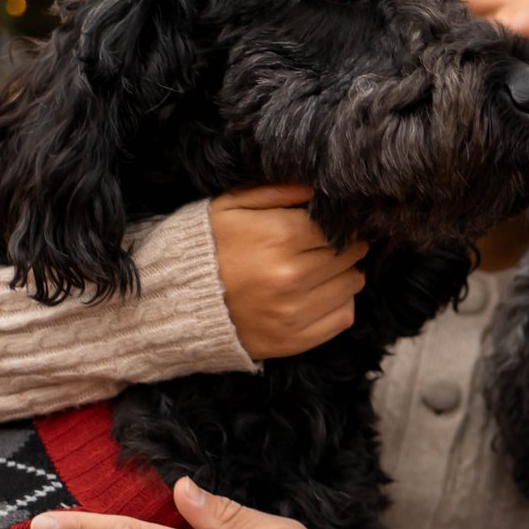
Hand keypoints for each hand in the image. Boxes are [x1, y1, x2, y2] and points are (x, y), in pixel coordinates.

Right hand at [208, 186, 369, 359]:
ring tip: (321, 270)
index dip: (340, 224)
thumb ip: (277, 191)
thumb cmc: (207, 247)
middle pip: (351, 254)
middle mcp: (291, 276)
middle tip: (326, 246)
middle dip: (344, 246)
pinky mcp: (294, 340)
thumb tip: (318, 188)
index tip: (333, 225)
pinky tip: (318, 295)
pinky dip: (339, 303)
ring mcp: (294, 312)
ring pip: (353, 284)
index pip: (339, 227)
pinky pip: (344, 317)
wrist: (176, 302)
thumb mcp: (231, 205)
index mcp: (279, 237)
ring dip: (344, 274)